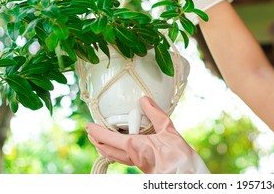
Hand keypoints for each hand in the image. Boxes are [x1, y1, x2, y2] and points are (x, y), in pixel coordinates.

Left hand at [86, 96, 209, 173]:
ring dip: (105, 148)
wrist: (185, 174)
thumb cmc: (177, 154)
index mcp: (133, 146)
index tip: (88, 125)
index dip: (96, 131)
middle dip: (97, 141)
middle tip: (91, 132)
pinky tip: (122, 148)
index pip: (108, 138)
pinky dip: (117, 152)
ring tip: (102, 140)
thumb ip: (154, 113)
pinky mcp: (142, 165)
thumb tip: (144, 99)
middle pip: (106, 150)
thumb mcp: (167, 129)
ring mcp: (135, 163)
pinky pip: (123, 158)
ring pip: (114, 156)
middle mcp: (131, 156)